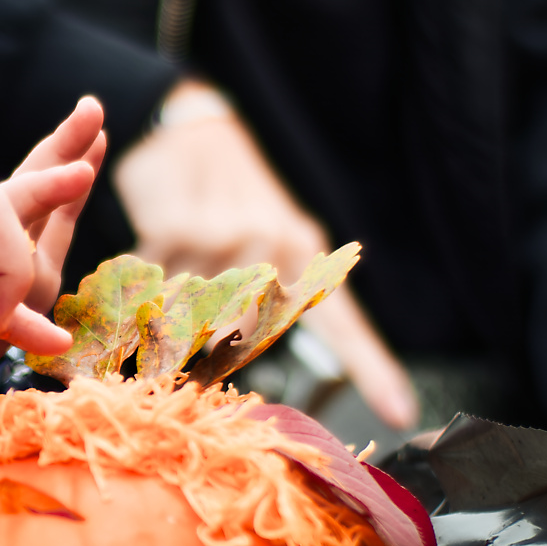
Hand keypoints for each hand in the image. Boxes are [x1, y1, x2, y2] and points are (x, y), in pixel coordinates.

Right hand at [113, 81, 419, 428]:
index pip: (343, 324)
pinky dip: (144, 280)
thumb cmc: (227, 195)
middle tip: (189, 313)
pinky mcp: (180, 230)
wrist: (192, 130)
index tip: (402, 415)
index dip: (373, 371)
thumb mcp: (260, 235)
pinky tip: (153, 244)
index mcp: (303, 252)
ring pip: (188, 315)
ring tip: (172, 258)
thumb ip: (256, 301)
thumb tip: (226, 356)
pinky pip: (156, 287)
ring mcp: (228, 237)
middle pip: (235, 337)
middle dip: (204, 345)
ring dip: (168, 303)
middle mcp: (273, 247)